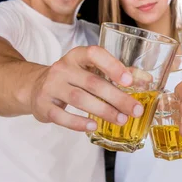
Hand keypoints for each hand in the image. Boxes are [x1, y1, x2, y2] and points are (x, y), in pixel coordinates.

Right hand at [28, 46, 146, 131]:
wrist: (35, 86)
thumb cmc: (72, 78)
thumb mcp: (90, 70)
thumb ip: (116, 73)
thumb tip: (146, 80)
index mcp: (77, 56)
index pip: (94, 54)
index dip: (112, 66)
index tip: (129, 80)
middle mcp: (62, 68)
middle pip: (92, 82)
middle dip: (117, 97)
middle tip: (135, 110)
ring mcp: (51, 86)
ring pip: (79, 99)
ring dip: (103, 111)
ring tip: (121, 120)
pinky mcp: (43, 105)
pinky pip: (61, 116)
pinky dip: (78, 123)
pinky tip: (94, 126)